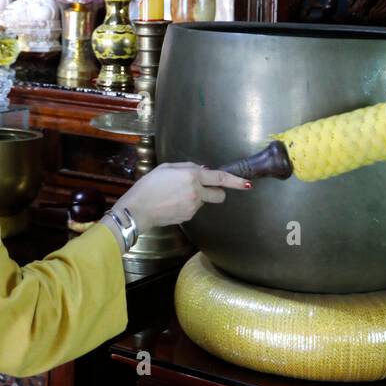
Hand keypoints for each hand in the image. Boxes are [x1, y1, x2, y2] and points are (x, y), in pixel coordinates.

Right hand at [117, 162, 249, 230]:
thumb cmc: (149, 185)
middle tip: (205, 188)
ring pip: (204, 202)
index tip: (247, 184)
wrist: (138, 209)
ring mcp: (193, 207)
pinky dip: (187, 205)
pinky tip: (172, 203)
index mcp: (191, 176)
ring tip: (176, 194)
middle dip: (217, 192)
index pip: (219, 178)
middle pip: (219, 195)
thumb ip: (188, 168)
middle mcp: (196, 192)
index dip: (235, 181)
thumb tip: (203, 171)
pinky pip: (193, 209)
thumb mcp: (167, 168)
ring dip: (197, 197)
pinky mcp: (188, 217)